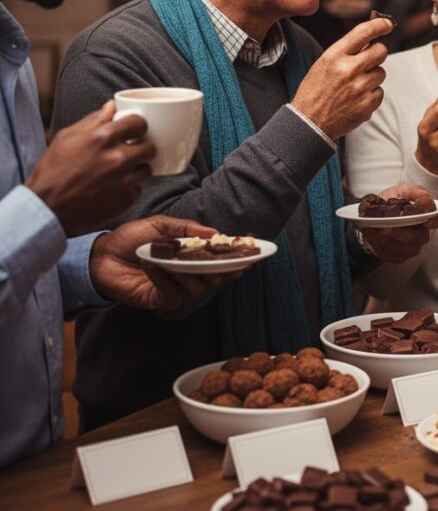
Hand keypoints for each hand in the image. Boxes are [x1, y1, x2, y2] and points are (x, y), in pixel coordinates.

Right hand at [26, 101, 156, 235]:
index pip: (139, 123)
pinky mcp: (127, 200)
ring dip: (137, 169)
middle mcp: (118, 158)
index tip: (134, 131)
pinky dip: (130, 188)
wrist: (47, 208)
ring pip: (147, 169)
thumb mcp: (67, 138)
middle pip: (150, 147)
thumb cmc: (53, 171)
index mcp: (102, 138)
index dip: (138, 126)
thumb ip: (94, 120)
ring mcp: (125, 181)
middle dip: (142, 148)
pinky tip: (113, 188)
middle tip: (130, 152)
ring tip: (120, 172)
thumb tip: (113, 105)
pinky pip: (139, 189)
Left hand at [89, 216, 232, 310]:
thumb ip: (189, 229)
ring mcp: (176, 288)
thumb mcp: (161, 225)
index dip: (236, 259)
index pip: (221, 260)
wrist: (102, 255)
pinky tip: (153, 266)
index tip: (249, 253)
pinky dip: (165, 278)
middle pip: (215, 277)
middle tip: (213, 257)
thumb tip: (216, 233)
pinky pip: (173, 293)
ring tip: (170, 257)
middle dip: (217, 267)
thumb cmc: (131, 238)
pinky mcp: (161, 300)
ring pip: (197, 286)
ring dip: (186, 271)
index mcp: (192, 255)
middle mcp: (189, 274)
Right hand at [291, 18, 393, 139]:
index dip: (380, 25)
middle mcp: (348, 70)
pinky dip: (371, 95)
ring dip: (372, 77)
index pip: (363, 32)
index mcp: (335, 56)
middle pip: (381, 52)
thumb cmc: (315, 90)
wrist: (309, 123)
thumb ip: (346, 51)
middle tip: (368, 61)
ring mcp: (359, 88)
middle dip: (377, 54)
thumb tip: (370, 40)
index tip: (387, 24)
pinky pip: (380, 92)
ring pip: (381, 73)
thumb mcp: (323, 64)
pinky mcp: (367, 105)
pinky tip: (355, 99)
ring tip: (355, 85)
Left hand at [357, 184, 437, 263]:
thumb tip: (421, 200)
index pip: (437, 221)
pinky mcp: (398, 256)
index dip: (433, 222)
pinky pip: (390, 255)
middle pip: (416, 239)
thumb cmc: (394, 201)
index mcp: (426, 217)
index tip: (425, 222)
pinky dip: (378, 245)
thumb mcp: (404, 190)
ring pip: (402, 249)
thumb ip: (415, 192)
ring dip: (384, 239)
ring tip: (370, 229)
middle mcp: (421, 235)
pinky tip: (370, 235)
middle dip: (398, 232)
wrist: (378, 214)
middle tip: (383, 226)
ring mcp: (411, 248)